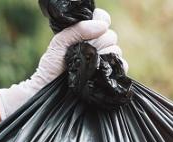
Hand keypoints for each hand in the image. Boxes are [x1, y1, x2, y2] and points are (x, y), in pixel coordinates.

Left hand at [0, 8, 125, 118]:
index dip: (102, 21)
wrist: (50, 92)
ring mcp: (105, 62)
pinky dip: (116, 67)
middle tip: (85, 52)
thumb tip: (102, 26)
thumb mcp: (59, 43)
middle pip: (111, 35)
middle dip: (99, 42)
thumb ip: (77, 30)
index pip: (103, 19)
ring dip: (105, 55)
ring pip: (116, 50)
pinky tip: (102, 71)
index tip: (95, 29)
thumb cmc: (51, 68)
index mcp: (86, 35)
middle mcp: (98, 46)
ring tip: (89, 65)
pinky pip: (122, 66)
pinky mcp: (109, 76)